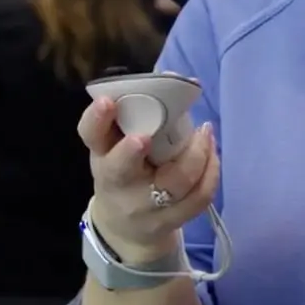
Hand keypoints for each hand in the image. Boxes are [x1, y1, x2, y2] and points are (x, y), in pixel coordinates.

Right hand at [77, 95, 218, 265]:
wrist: (125, 226)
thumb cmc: (125, 171)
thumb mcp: (119, 147)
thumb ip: (136, 117)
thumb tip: (171, 77)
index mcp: (102, 155)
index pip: (92, 135)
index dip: (97, 119)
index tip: (108, 102)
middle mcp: (118, 183)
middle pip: (120, 170)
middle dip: (129, 152)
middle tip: (144, 136)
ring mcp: (144, 206)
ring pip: (174, 183)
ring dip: (197, 154)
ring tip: (205, 132)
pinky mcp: (171, 220)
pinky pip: (199, 197)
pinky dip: (211, 171)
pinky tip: (213, 153)